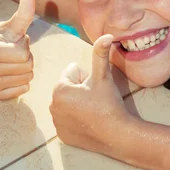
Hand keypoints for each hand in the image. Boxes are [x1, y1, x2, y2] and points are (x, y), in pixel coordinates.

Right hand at [0, 0, 34, 99]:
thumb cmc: (1, 34)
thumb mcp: (13, 24)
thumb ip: (24, 12)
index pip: (23, 55)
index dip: (24, 46)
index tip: (14, 42)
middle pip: (26, 67)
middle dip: (26, 57)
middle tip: (14, 51)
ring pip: (25, 79)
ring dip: (24, 69)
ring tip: (12, 61)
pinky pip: (20, 91)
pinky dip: (21, 82)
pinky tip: (11, 73)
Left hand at [50, 34, 130, 154]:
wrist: (117, 135)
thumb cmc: (108, 103)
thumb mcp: (103, 76)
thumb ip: (100, 54)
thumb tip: (107, 34)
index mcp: (59, 89)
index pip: (72, 72)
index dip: (87, 78)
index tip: (94, 90)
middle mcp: (52, 106)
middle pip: (68, 87)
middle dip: (80, 90)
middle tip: (95, 100)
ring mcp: (56, 123)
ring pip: (68, 103)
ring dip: (78, 103)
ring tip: (93, 111)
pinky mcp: (62, 135)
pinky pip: (67, 119)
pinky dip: (76, 119)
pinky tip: (89, 122)